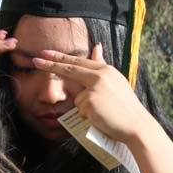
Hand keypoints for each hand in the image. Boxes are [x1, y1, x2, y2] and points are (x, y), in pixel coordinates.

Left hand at [32, 45, 152, 144]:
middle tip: (36, 60)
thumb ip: (102, 65)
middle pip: (70, 69)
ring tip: (104, 113)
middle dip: (51, 64)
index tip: (46, 53)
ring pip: (78, 98)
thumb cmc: (126, 107)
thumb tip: (97, 46)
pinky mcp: (91, 102)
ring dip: (86, 109)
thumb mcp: (115, 82)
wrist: (137, 126)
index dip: (61, 57)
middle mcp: (100, 75)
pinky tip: (102, 118)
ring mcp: (95, 88)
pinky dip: (88, 117)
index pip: (79, 62)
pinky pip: (81, 110)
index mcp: (106, 70)